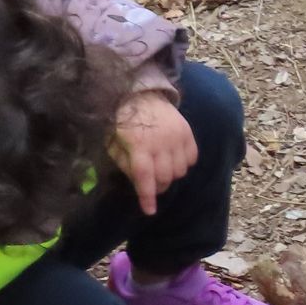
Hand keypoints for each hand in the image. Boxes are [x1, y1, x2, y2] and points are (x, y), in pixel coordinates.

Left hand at [109, 91, 197, 216]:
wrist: (141, 93)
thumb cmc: (122, 120)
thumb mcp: (113, 142)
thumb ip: (124, 163)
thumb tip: (138, 181)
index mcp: (138, 144)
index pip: (144, 177)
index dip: (147, 197)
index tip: (149, 211)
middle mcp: (160, 142)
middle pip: (165, 178)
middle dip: (158, 186)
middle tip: (152, 184)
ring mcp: (176, 137)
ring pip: (180, 171)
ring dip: (171, 175)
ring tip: (162, 168)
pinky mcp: (187, 132)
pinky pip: (192, 159)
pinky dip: (184, 164)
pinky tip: (174, 158)